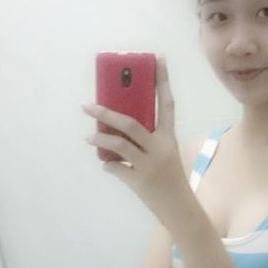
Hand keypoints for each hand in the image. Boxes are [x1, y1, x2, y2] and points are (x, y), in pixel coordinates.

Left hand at [82, 57, 190, 224]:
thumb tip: (116, 130)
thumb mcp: (165, 154)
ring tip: (88, 137)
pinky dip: (109, 165)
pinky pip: (117, 169)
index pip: (167, 104)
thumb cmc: (171, 178)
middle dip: (107, 113)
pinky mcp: (139, 181)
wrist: (180, 208)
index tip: (158, 59)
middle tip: (88, 105)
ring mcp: (149, 165)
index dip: (162, 81)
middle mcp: (160, 148)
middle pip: (131, 124)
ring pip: (119, 146)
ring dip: (100, 139)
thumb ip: (147, 140)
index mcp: (169, 137)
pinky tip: (106, 164)